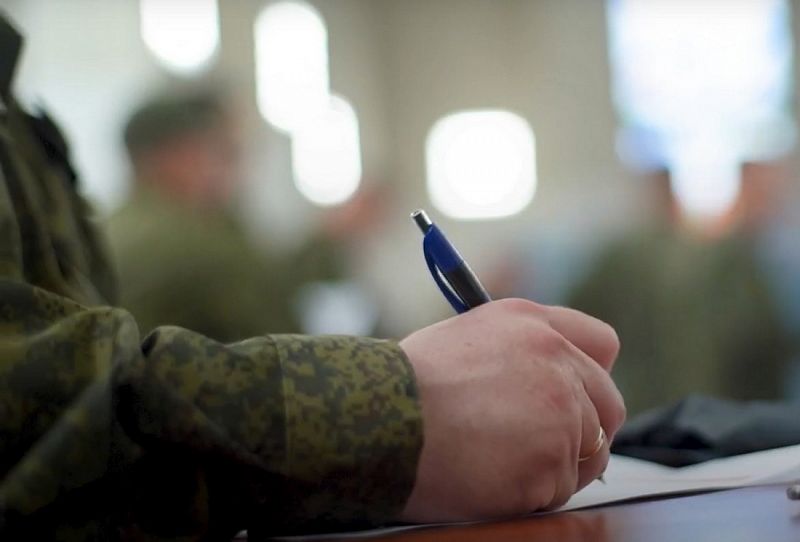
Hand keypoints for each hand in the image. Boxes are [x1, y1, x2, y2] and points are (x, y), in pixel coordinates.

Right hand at [398, 298, 624, 521]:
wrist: (379, 419)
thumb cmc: (405, 384)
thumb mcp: (467, 338)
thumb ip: (518, 350)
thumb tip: (547, 381)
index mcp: (533, 324)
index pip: (601, 343)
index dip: (592, 375)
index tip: (579, 396)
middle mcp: (557, 360)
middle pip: (609, 405)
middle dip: (585, 430)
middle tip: (545, 447)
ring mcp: (561, 412)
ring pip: (588, 454)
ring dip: (555, 466)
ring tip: (500, 462)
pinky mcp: (551, 462)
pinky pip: (558, 491)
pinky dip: (531, 494)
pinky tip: (490, 479)